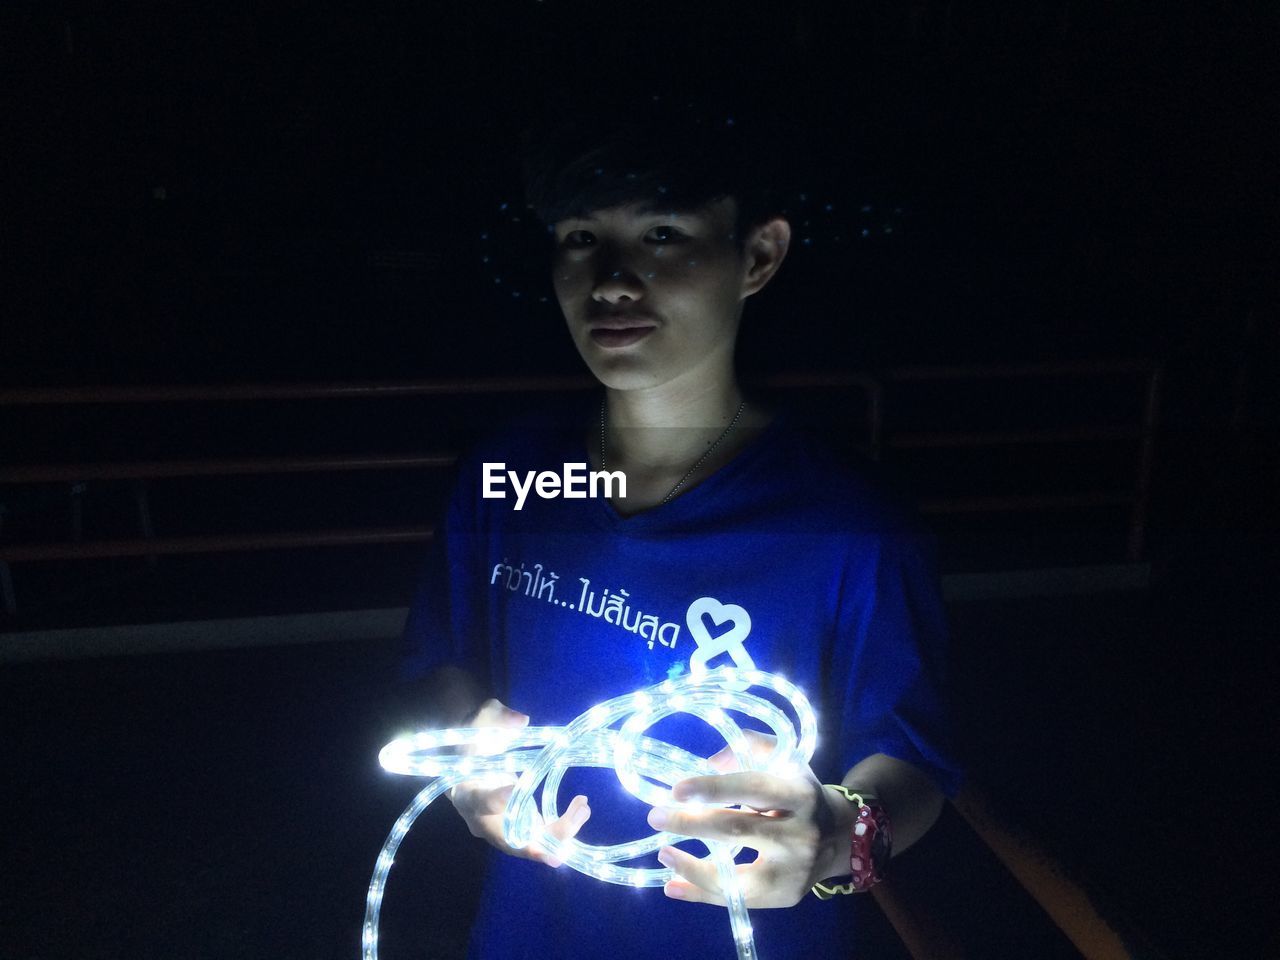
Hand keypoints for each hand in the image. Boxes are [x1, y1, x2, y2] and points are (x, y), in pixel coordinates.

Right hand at [447, 698, 590, 866]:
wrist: (470, 763)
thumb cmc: (476, 741)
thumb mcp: (482, 721)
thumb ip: (497, 718)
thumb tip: (520, 721)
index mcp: (466, 794)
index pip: (480, 801)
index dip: (496, 800)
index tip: (514, 792)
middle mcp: (483, 820)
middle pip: (508, 839)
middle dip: (536, 844)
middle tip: (562, 844)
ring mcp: (503, 829)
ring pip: (530, 844)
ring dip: (559, 834)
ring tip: (583, 808)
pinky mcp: (520, 829)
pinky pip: (542, 838)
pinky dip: (564, 827)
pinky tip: (582, 808)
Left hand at [646, 730, 854, 907]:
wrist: (842, 836)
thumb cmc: (799, 790)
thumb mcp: (785, 758)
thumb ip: (750, 747)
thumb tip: (710, 762)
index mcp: (799, 794)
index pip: (752, 788)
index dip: (714, 788)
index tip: (676, 789)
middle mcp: (800, 834)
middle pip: (738, 829)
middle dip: (692, 824)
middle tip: (655, 816)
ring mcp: (793, 871)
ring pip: (736, 876)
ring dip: (692, 867)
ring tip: (663, 853)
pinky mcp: (785, 897)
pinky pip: (737, 900)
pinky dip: (702, 894)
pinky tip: (673, 885)